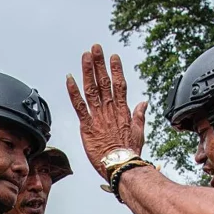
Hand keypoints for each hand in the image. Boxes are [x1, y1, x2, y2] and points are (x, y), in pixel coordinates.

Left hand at [67, 44, 147, 178]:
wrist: (121, 166)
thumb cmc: (130, 152)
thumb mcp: (139, 132)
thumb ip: (139, 115)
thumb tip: (144, 102)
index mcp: (122, 111)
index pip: (119, 85)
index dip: (116, 70)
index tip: (114, 57)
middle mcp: (110, 110)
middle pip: (104, 82)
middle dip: (100, 63)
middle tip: (96, 48)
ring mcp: (98, 117)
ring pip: (92, 89)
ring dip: (87, 71)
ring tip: (85, 56)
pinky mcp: (87, 126)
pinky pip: (79, 106)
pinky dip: (73, 92)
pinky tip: (69, 78)